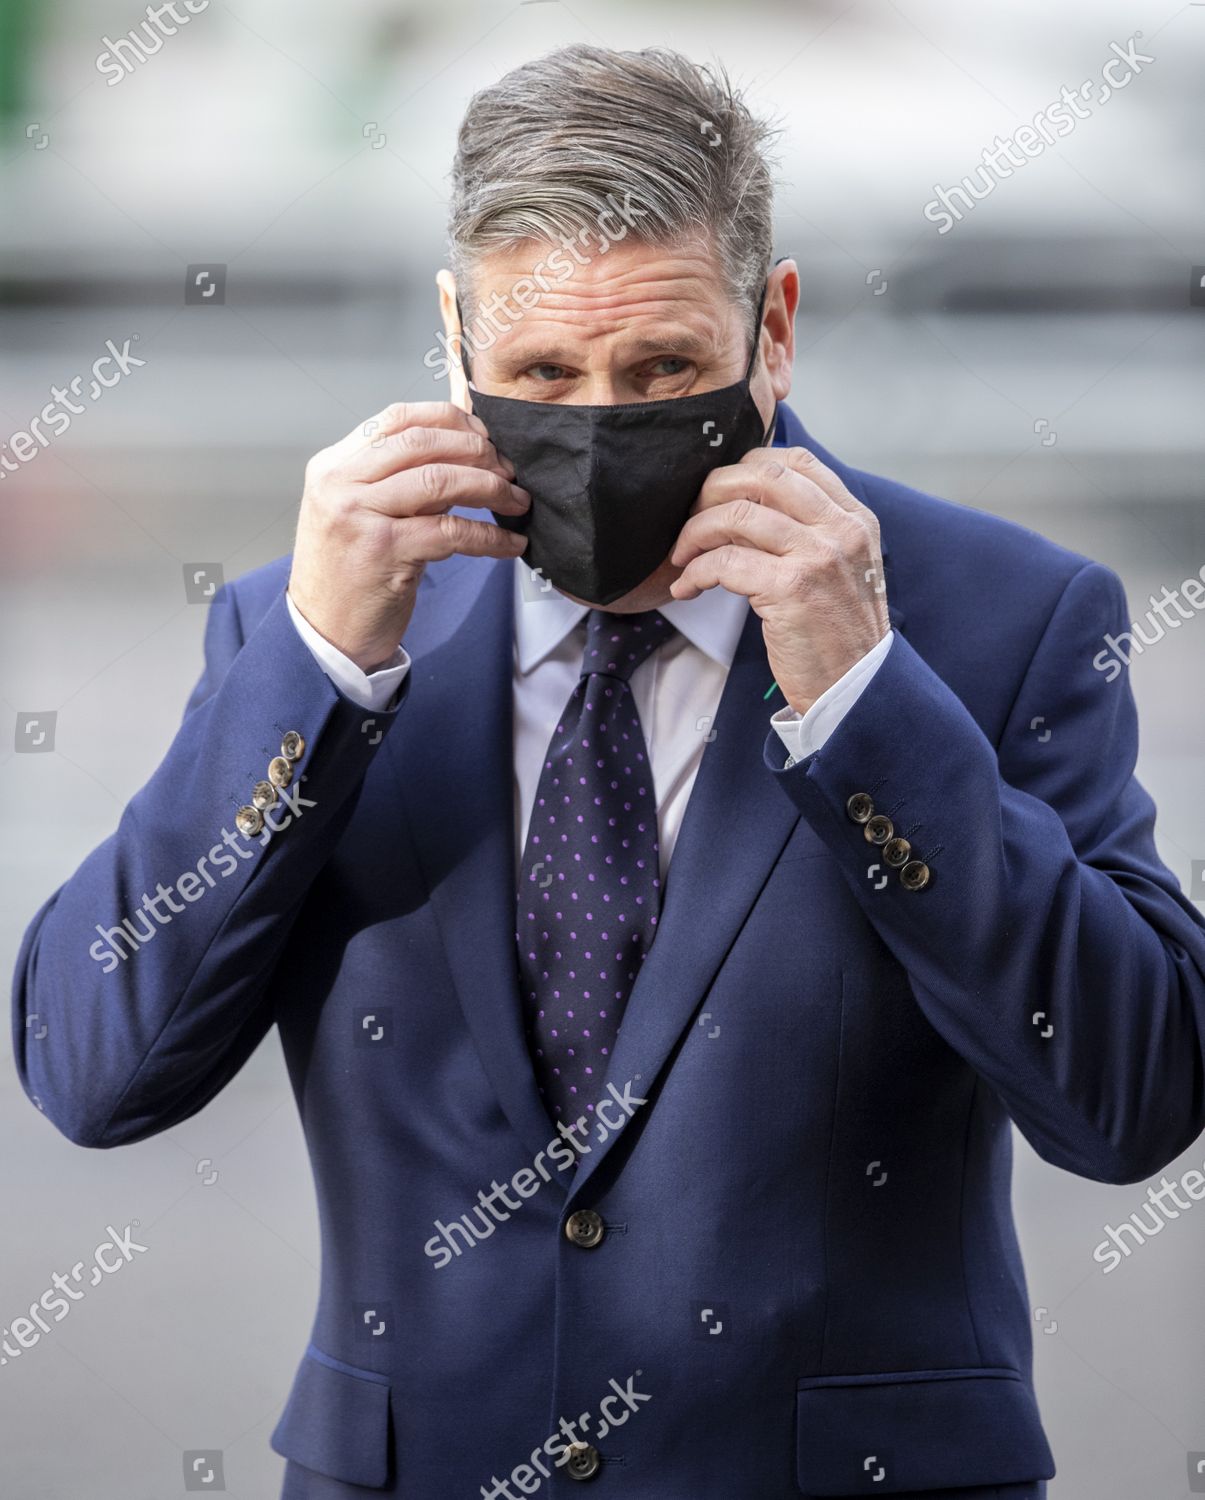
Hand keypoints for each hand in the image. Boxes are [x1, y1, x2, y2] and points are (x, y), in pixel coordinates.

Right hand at [289, 402, 528, 670]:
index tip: (485, 436)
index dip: (450, 420)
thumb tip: (465, 456)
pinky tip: (510, 543)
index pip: (398, 418)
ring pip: (439, 481)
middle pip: (422, 442)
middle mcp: (341, 483)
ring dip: (490, 488)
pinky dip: (489, 537)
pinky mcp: (383, 552)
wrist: (323, 634)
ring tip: (517, 501)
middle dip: (477, 451)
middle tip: (509, 470)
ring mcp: (358, 515)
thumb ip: (400, 481)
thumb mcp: (361, 514)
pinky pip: (450, 532)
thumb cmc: (349, 575)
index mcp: (334, 466)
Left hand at [667, 447, 887, 714]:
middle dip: (712, 491)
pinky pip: (725, 561)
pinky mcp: (791, 588)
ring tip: (682, 557)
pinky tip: (687, 588)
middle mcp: (841, 530)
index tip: (718, 492)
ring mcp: (818, 556)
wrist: (854, 690)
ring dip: (695, 532)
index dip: (747, 466)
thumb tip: (747, 503)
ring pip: (737, 515)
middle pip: (762, 477)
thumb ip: (810, 532)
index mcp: (854, 519)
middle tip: (690, 518)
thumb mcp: (841, 570)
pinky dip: (695, 572)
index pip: (796, 461)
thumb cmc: (836, 635)